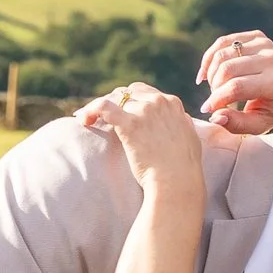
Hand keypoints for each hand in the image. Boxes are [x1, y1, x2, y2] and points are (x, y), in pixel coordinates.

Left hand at [75, 83, 202, 193]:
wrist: (177, 181)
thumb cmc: (183, 167)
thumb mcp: (190, 138)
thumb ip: (182, 124)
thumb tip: (179, 119)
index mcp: (172, 103)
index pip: (143, 92)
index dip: (128, 100)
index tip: (119, 111)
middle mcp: (158, 102)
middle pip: (127, 93)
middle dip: (113, 102)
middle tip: (101, 115)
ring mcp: (144, 111)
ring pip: (113, 99)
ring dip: (99, 108)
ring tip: (87, 119)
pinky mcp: (129, 123)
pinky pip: (103, 107)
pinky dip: (90, 110)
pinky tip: (82, 119)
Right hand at [196, 31, 272, 134]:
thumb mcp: (259, 125)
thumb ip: (236, 124)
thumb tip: (214, 117)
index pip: (236, 87)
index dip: (216, 99)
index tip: (206, 109)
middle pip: (227, 69)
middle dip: (214, 87)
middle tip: (216, 100)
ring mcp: (265, 44)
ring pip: (222, 54)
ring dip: (212, 74)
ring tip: (215, 89)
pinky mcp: (256, 36)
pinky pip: (223, 42)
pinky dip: (210, 58)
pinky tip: (207, 74)